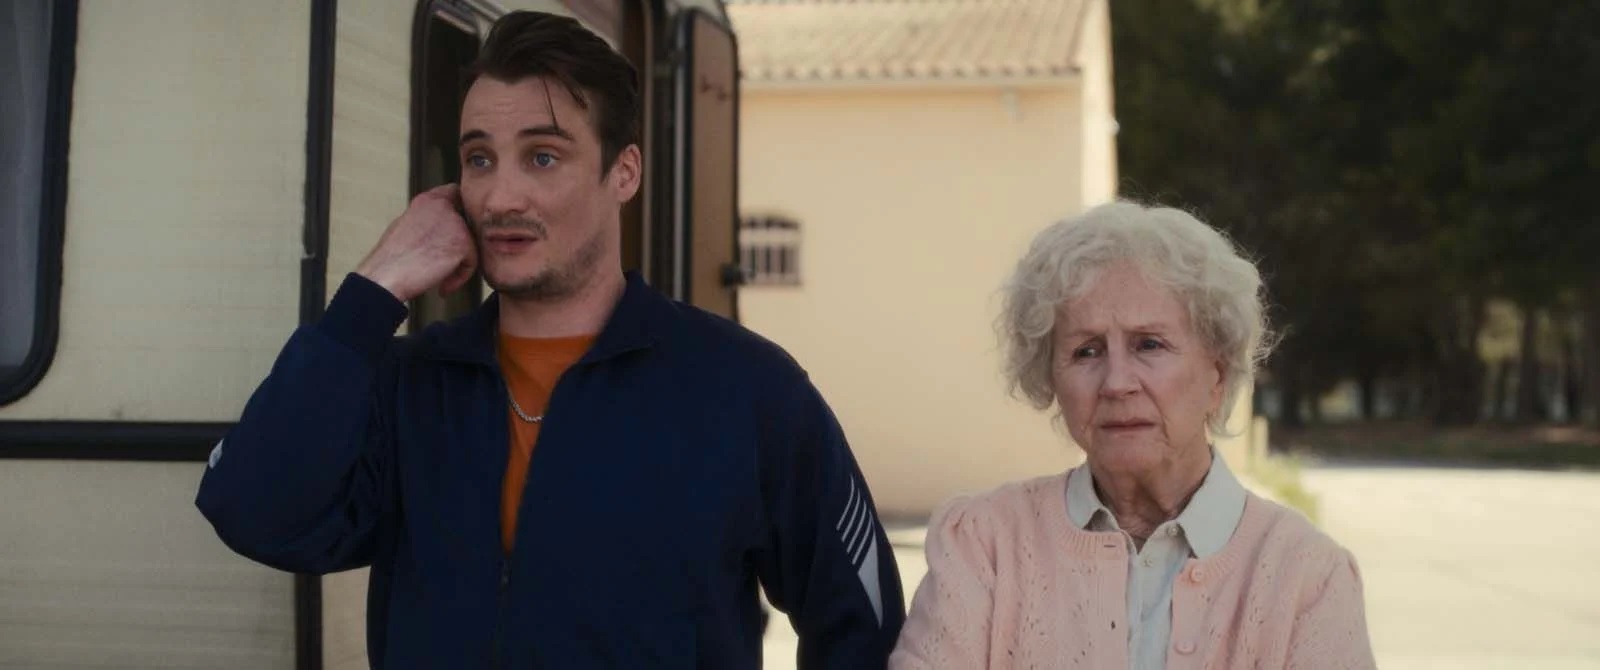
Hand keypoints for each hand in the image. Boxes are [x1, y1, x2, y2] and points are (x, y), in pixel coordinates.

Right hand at [355, 184, 477, 301]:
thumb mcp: (406, 227)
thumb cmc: (390, 259)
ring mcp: (455, 223)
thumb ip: (428, 221)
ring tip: (438, 278)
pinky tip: (442, 287)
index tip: (453, 234)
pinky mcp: (463, 244)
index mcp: (426, 201)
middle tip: (443, 264)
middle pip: (467, 224)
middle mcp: (442, 206)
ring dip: (457, 264)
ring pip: (470, 245)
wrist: (385, 276)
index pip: (454, 193)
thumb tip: (442, 229)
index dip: (458, 213)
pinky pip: (471, 263)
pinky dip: (459, 278)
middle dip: (459, 244)